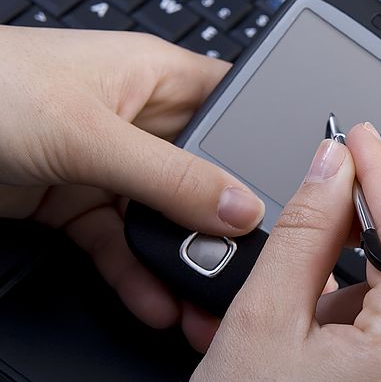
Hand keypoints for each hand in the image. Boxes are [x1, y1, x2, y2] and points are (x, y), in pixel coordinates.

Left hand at [0, 27, 266, 350]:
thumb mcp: (89, 133)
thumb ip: (171, 176)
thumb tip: (239, 208)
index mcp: (158, 79)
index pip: (237, 110)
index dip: (269, 148)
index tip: (298, 196)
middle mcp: (142, 123)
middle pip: (207, 179)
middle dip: (227, 226)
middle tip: (250, 267)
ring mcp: (112, 168)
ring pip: (167, 222)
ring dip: (184, 262)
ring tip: (206, 301)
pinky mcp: (81, 206)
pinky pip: (123, 247)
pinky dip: (139, 277)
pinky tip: (157, 301)